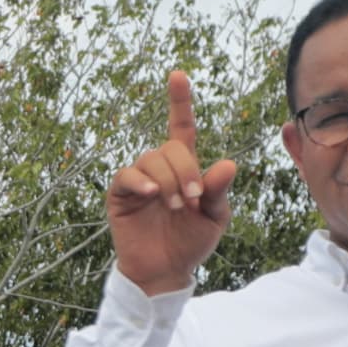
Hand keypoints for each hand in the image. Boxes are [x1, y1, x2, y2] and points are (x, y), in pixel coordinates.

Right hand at [104, 66, 238, 295]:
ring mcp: (138, 179)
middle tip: (192, 199)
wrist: (165, 271)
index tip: (178, 74)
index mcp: (184, 167)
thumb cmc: (191, 242)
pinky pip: (127, 176)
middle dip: (186, 170)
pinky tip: (152, 195)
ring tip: (175, 206)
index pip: (181, 127)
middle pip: (170, 147)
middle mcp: (159, 167)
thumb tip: (227, 164)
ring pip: (151, 160)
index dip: (179, 101)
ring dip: (167, 181)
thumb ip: (218, 191)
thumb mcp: (214, 218)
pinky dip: (141, 182)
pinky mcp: (120, 195)